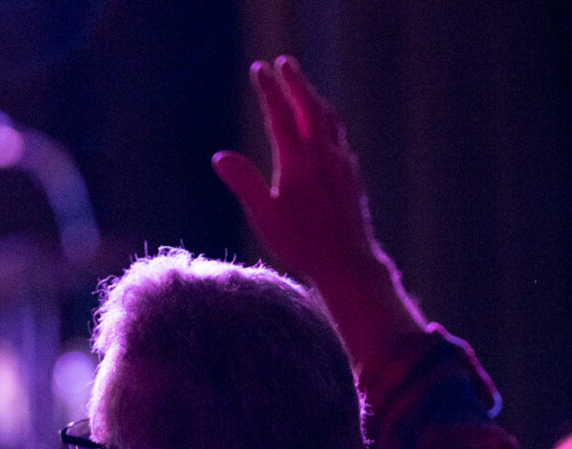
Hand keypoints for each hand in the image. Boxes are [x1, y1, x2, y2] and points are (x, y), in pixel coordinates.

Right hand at [213, 57, 421, 364]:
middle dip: (295, 82)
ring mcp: (340, 164)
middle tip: (283, 63)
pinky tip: (326, 126)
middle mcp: (323, 156)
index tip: (258, 69)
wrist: (349, 262)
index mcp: (298, 163)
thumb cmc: (303, 245)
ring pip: (328, 119)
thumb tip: (220, 157)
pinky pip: (339, 136)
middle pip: (309, 108)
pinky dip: (328, 120)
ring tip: (303, 85)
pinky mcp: (351, 175)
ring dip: (313, 97)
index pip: (280, 116)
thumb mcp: (266, 218)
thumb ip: (245, 184)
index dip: (269, 91)